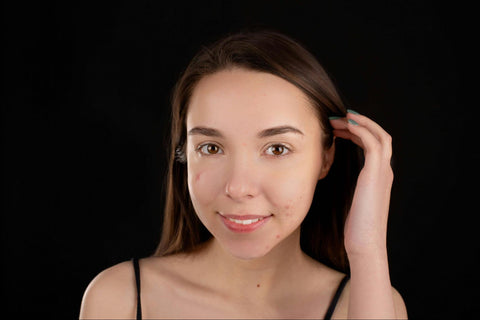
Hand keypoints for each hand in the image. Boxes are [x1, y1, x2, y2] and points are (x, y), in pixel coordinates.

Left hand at [329, 110, 393, 256]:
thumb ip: (347, 186)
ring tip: (338, 118)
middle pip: (379, 135)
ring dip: (359, 123)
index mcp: (378, 176)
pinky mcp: (376, 174)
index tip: (337, 128)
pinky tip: (346, 126)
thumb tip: (329, 176)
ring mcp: (382, 172)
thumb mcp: (350, 200)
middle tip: (336, 118)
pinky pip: (373, 143)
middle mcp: (384, 171)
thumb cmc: (355, 227)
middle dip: (358, 123)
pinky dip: (362, 131)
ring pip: (379, 135)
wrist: (365, 244)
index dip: (356, 132)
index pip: (373, 144)